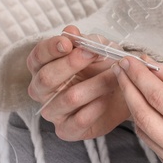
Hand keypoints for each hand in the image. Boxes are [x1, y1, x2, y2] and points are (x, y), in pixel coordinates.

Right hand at [26, 26, 139, 141]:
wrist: (124, 90)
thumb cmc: (103, 66)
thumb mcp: (97, 47)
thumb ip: (84, 40)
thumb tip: (71, 32)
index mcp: (42, 67)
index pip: (37, 57)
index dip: (51, 48)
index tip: (69, 42)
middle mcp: (41, 90)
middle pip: (46, 78)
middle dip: (71, 64)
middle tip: (94, 54)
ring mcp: (52, 112)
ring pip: (69, 98)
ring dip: (95, 84)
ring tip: (113, 76)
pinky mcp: (66, 130)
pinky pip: (78, 121)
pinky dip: (96, 108)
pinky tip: (107, 98)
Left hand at [111, 55, 162, 162]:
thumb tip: (153, 67)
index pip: (158, 97)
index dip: (139, 76)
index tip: (129, 60)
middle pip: (143, 117)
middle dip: (128, 89)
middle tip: (121, 70)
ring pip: (144, 133)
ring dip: (134, 107)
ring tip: (130, 84)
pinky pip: (154, 145)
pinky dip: (146, 124)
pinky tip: (146, 107)